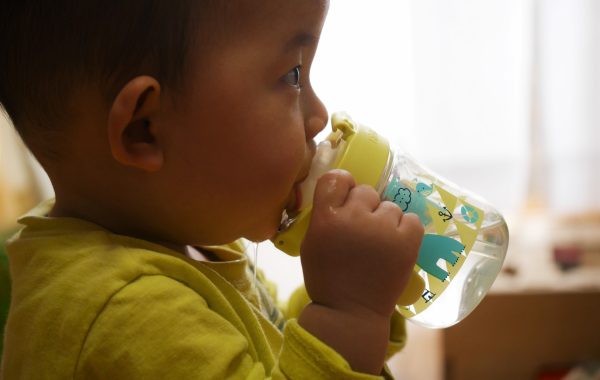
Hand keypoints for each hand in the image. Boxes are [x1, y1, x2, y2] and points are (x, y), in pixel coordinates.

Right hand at [301, 169, 423, 318]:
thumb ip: (324, 214)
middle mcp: (355, 218)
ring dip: (386, 220)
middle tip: (362, 230)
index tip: (345, 198)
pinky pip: (412, 219)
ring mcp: (384, 229)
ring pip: (390, 206)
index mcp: (327, 218)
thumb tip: (343, 193)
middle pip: (366, 191)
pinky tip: (396, 243)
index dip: (343, 186)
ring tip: (380, 243)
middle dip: (365, 207)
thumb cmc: (327, 278)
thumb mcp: (312, 243)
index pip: (336, 179)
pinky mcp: (407, 242)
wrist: (350, 313)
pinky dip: (406, 229)